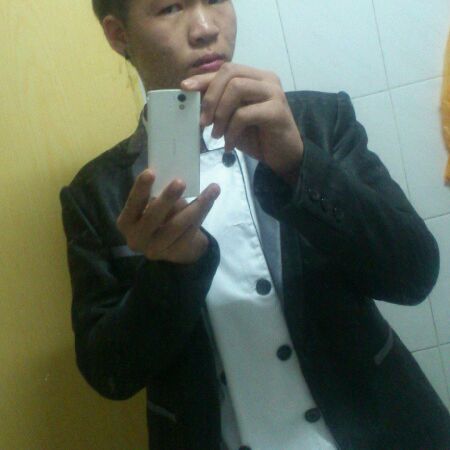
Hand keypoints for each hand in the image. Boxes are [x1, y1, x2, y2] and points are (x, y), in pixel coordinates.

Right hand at [116, 169, 219, 263]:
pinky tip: (210, 198)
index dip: (140, 189)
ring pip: (177, 226)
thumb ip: (159, 194)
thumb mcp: (155, 205)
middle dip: (167, 198)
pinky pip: (190, 232)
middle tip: (180, 182)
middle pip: (153, 217)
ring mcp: (155, 250)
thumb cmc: (160, 216)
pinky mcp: (174, 254)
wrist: (174, 245)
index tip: (151, 172)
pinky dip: (202, 212)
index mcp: (126, 222)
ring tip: (211, 189)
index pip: (132, 204)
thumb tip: (176, 178)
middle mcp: (136, 238)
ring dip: (196, 205)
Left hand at [181, 62, 303, 186]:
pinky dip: (231, 131)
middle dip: (210, 97)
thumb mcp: (232, 119)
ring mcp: (274, 93)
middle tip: (203, 122)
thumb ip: (218, 105)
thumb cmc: (257, 137)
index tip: (184, 88)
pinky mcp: (277, 111)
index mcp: (255, 77)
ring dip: (220, 114)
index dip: (203, 78)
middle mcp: (266, 79)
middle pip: (230, 72)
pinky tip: (229, 145)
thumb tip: (192, 97)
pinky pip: (244, 114)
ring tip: (216, 134)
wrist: (283, 157)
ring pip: (237, 88)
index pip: (226, 69)